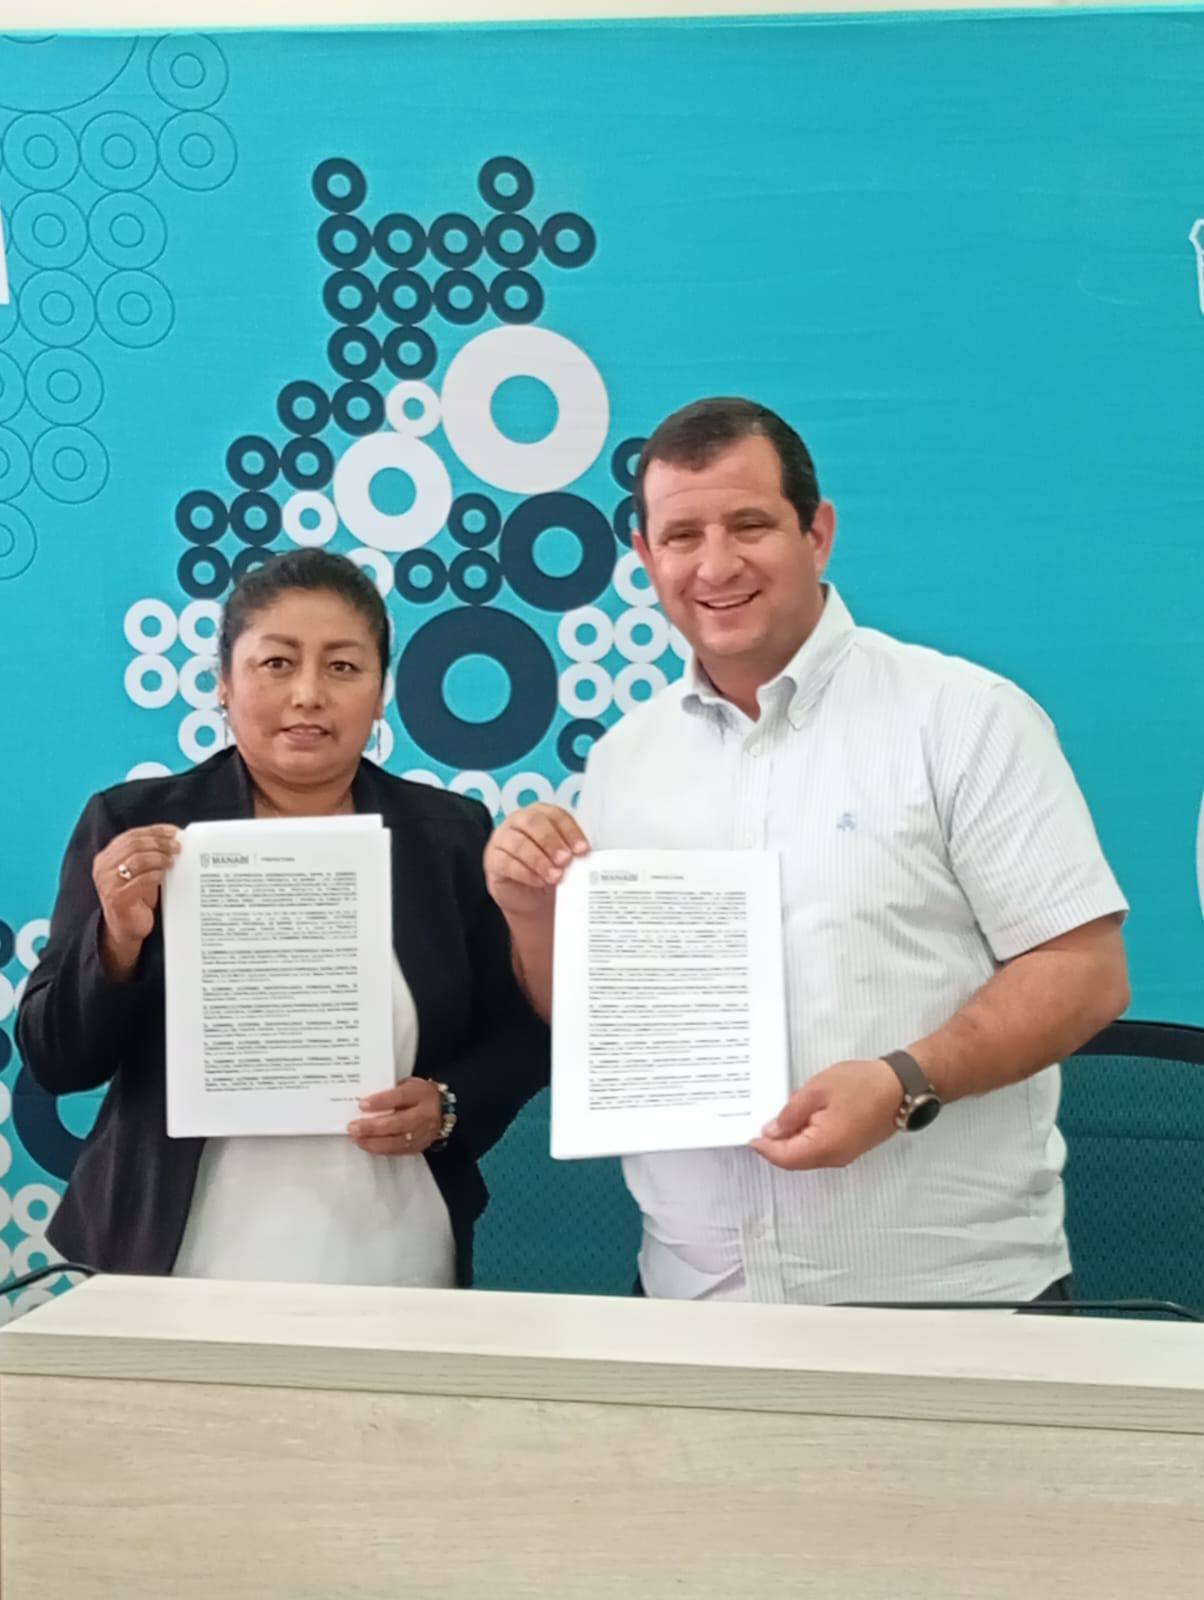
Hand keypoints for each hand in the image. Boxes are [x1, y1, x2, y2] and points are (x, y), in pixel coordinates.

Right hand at [92, 825, 180, 979]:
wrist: (126, 928)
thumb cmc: (136, 897)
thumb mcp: (139, 872)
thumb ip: (148, 855)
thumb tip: (174, 838)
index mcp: (106, 857)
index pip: (131, 835)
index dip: (154, 831)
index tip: (174, 831)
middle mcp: (103, 867)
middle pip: (134, 844)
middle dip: (160, 843)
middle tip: (177, 847)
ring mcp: (108, 883)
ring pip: (137, 859)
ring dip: (159, 857)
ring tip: (173, 860)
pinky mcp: (117, 898)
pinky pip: (140, 880)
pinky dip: (155, 875)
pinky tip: (164, 875)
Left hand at [348, 1077, 442, 1155]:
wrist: (442, 1108)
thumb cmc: (418, 1094)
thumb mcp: (408, 1084)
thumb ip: (390, 1091)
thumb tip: (364, 1103)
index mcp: (421, 1093)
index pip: (400, 1097)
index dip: (381, 1102)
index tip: (362, 1104)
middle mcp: (425, 1114)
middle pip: (398, 1123)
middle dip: (373, 1127)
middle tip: (352, 1127)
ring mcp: (423, 1133)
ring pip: (397, 1141)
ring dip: (374, 1142)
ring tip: (357, 1139)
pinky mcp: (419, 1146)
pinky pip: (398, 1151)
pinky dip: (381, 1149)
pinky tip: (367, 1145)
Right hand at [483, 803, 589, 918]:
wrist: (531, 898)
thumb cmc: (550, 871)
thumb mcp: (565, 860)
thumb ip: (573, 852)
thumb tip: (586, 854)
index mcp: (540, 814)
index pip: (555, 814)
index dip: (570, 831)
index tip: (582, 849)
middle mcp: (519, 821)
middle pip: (533, 822)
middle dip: (551, 841)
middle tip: (565, 860)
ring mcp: (502, 839)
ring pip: (518, 842)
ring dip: (539, 860)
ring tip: (555, 876)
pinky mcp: (493, 859)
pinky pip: (506, 862)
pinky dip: (526, 873)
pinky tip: (539, 881)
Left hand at [749, 1059, 903, 1170]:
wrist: (901, 1087)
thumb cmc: (861, 1084)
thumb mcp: (817, 1090)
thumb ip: (791, 1113)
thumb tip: (772, 1132)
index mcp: (824, 1146)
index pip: (785, 1157)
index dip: (765, 1149)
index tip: (749, 1137)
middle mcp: (834, 1158)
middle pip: (794, 1160)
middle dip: (775, 1147)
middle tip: (759, 1127)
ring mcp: (844, 1155)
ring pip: (807, 1156)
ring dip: (790, 1143)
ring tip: (776, 1121)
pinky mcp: (850, 1148)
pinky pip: (820, 1150)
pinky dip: (805, 1140)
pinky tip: (799, 1121)